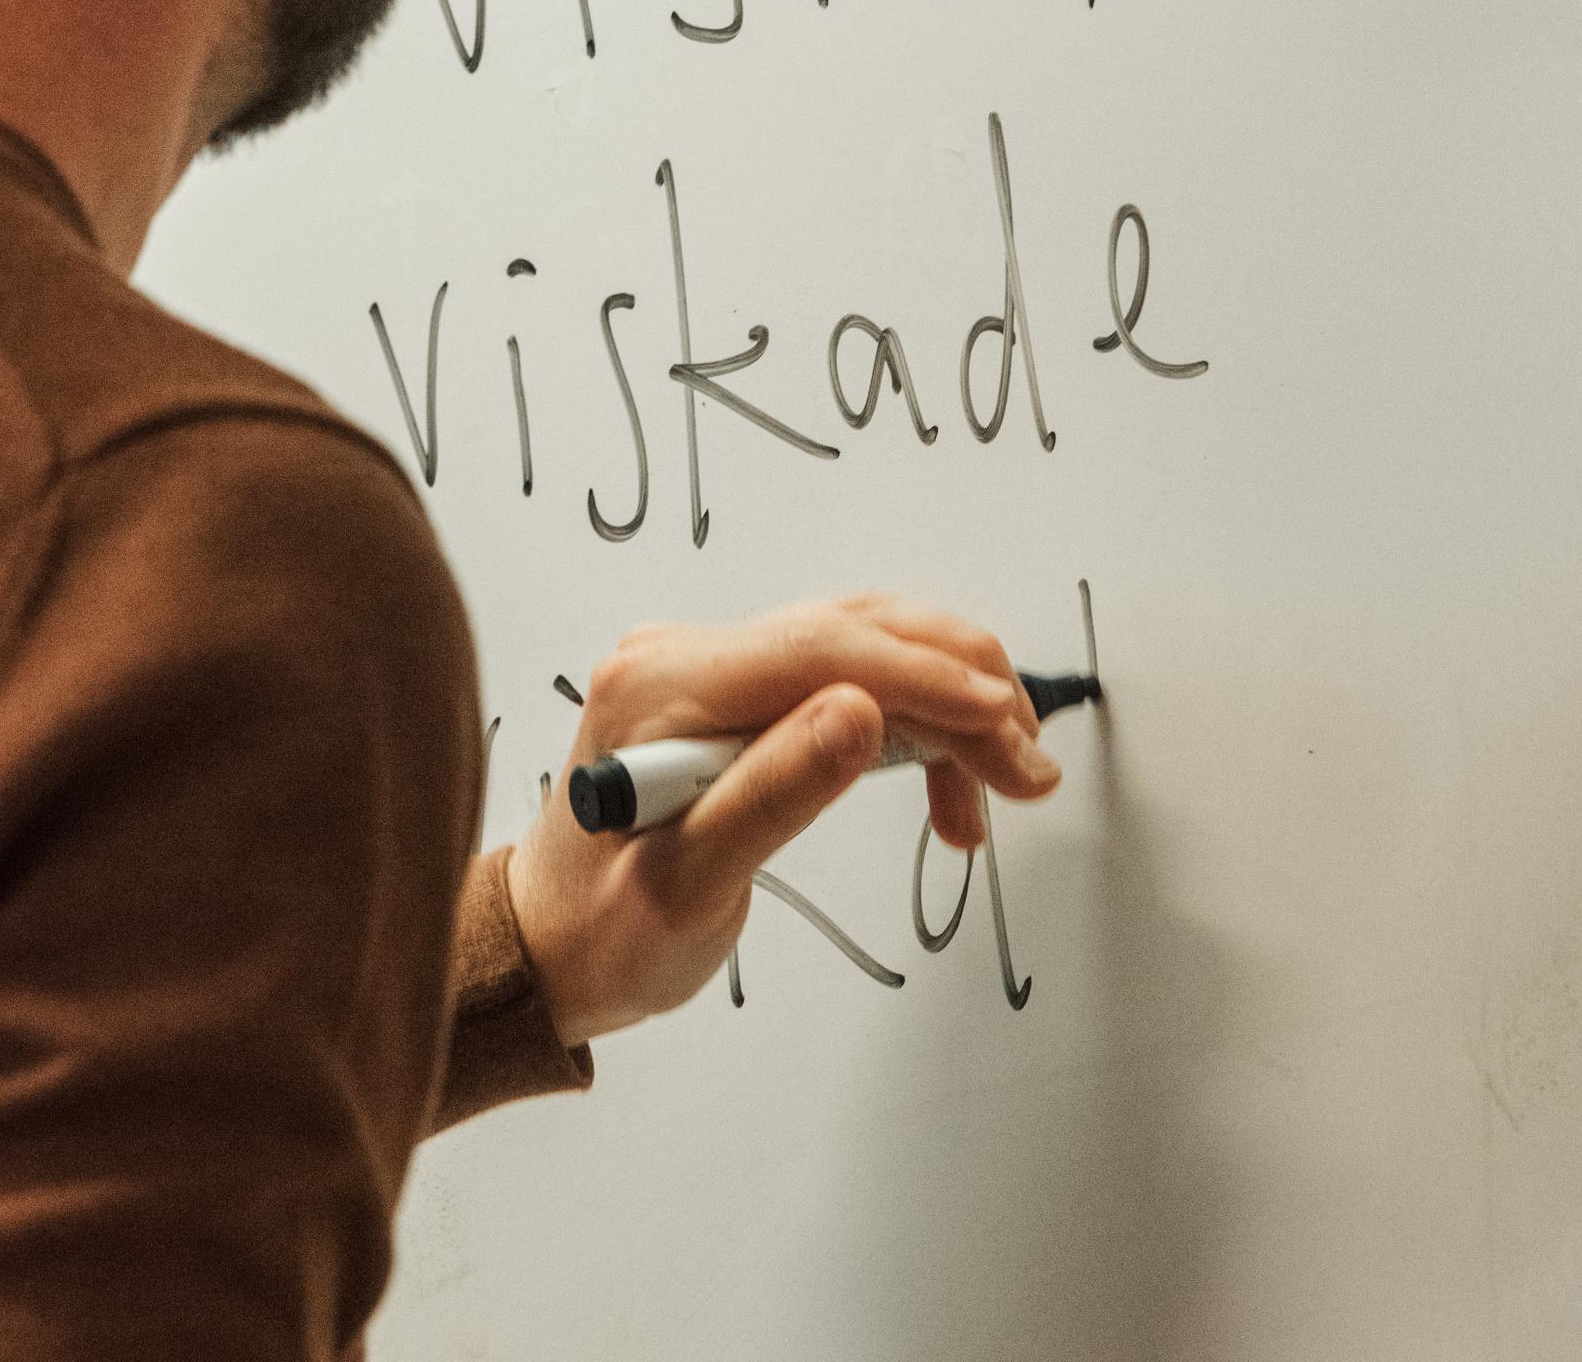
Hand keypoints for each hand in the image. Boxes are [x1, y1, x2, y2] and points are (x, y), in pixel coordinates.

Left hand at [501, 593, 1064, 1046]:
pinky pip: (850, 679)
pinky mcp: (737, 693)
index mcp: (662, 682)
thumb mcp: (686, 886)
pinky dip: (916, 724)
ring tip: (1011, 780)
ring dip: (951, 704)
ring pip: (867, 647)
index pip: (824, 647)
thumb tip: (864, 714)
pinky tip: (952, 793)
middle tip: (1030, 770)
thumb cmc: (605, 933)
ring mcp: (712, 666)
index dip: (931, 679)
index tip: (1008, 728)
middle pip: (857, 633)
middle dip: (962, 691)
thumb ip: (773, 794)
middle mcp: (685, 652)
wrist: (551, 948)